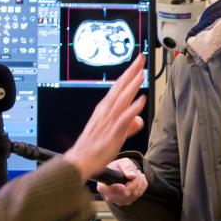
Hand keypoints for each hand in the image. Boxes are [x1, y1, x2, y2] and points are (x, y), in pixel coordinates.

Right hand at [64, 54, 146, 180]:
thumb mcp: (114, 133)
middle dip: (131, 72)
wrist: (78, 162)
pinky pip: (124, 118)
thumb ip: (128, 125)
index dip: (128, 75)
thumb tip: (138, 120)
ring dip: (132, 86)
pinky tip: (141, 100)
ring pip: (122, 100)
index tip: (137, 64)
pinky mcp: (113, 133)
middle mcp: (106, 112)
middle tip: (140, 58)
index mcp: (104, 109)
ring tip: (142, 73)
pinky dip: (133, 108)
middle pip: (120, 88)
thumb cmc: (93, 148)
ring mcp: (109, 121)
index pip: (118, 88)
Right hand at [97, 157, 148, 205]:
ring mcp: (119, 201)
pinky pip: (139, 194)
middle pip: (125, 193)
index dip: (115, 189)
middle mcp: (110, 196)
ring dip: (140, 182)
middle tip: (136, 171)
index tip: (122, 186)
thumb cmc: (118, 168)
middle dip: (135, 181)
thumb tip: (132, 176)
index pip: (107, 190)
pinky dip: (142, 185)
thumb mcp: (121, 163)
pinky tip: (139, 179)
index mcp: (103, 186)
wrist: (120, 173)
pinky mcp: (127, 202)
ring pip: (134, 194)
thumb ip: (126, 167)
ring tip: (137, 173)